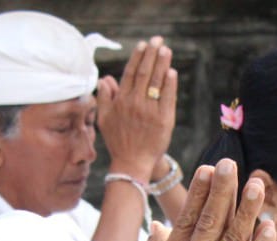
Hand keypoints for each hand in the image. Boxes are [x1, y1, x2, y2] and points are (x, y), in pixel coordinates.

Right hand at [97, 36, 176, 178]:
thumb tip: (105, 79)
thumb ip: (105, 97)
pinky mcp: (164, 121)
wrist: (132, 163)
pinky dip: (170, 84)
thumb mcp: (104, 119)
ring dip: (162, 64)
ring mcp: (150, 112)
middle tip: (158, 40)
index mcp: (121, 101)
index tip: (143, 45)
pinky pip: (168, 98)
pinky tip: (171, 72)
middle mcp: (135, 103)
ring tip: (166, 50)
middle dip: (152, 54)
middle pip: (145, 73)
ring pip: (157, 83)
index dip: (138, 57)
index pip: (130, 73)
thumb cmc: (118, 141)